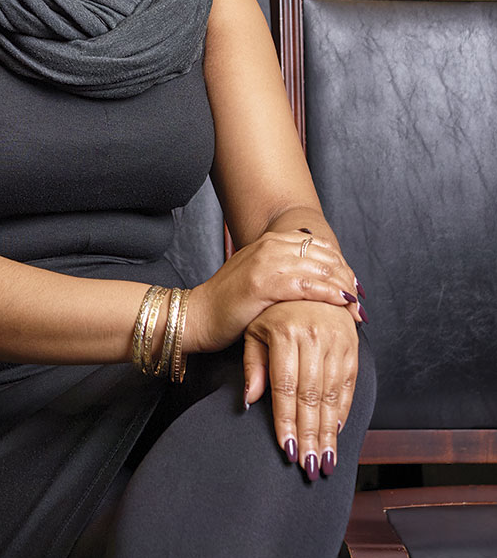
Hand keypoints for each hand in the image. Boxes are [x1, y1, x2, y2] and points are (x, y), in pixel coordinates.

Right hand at [186, 229, 362, 354]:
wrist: (198, 315)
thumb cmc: (229, 303)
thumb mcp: (258, 276)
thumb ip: (282, 269)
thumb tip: (314, 273)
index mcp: (270, 242)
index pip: (318, 246)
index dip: (340, 265)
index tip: (353, 285)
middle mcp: (270, 246)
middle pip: (322, 255)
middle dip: (345, 276)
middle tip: (359, 297)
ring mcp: (266, 262)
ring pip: (318, 269)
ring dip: (342, 286)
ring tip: (356, 305)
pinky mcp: (263, 283)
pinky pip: (306, 286)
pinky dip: (328, 294)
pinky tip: (342, 303)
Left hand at [243, 300, 359, 479]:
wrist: (303, 276)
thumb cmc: (271, 307)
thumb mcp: (253, 330)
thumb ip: (252, 365)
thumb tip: (250, 400)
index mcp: (286, 332)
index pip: (285, 388)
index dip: (286, 422)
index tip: (287, 451)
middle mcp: (314, 335)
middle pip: (311, 397)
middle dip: (310, 436)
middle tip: (310, 467)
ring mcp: (336, 339)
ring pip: (332, 394)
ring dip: (329, 431)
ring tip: (325, 460)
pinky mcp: (352, 343)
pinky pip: (349, 383)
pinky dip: (344, 410)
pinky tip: (337, 432)